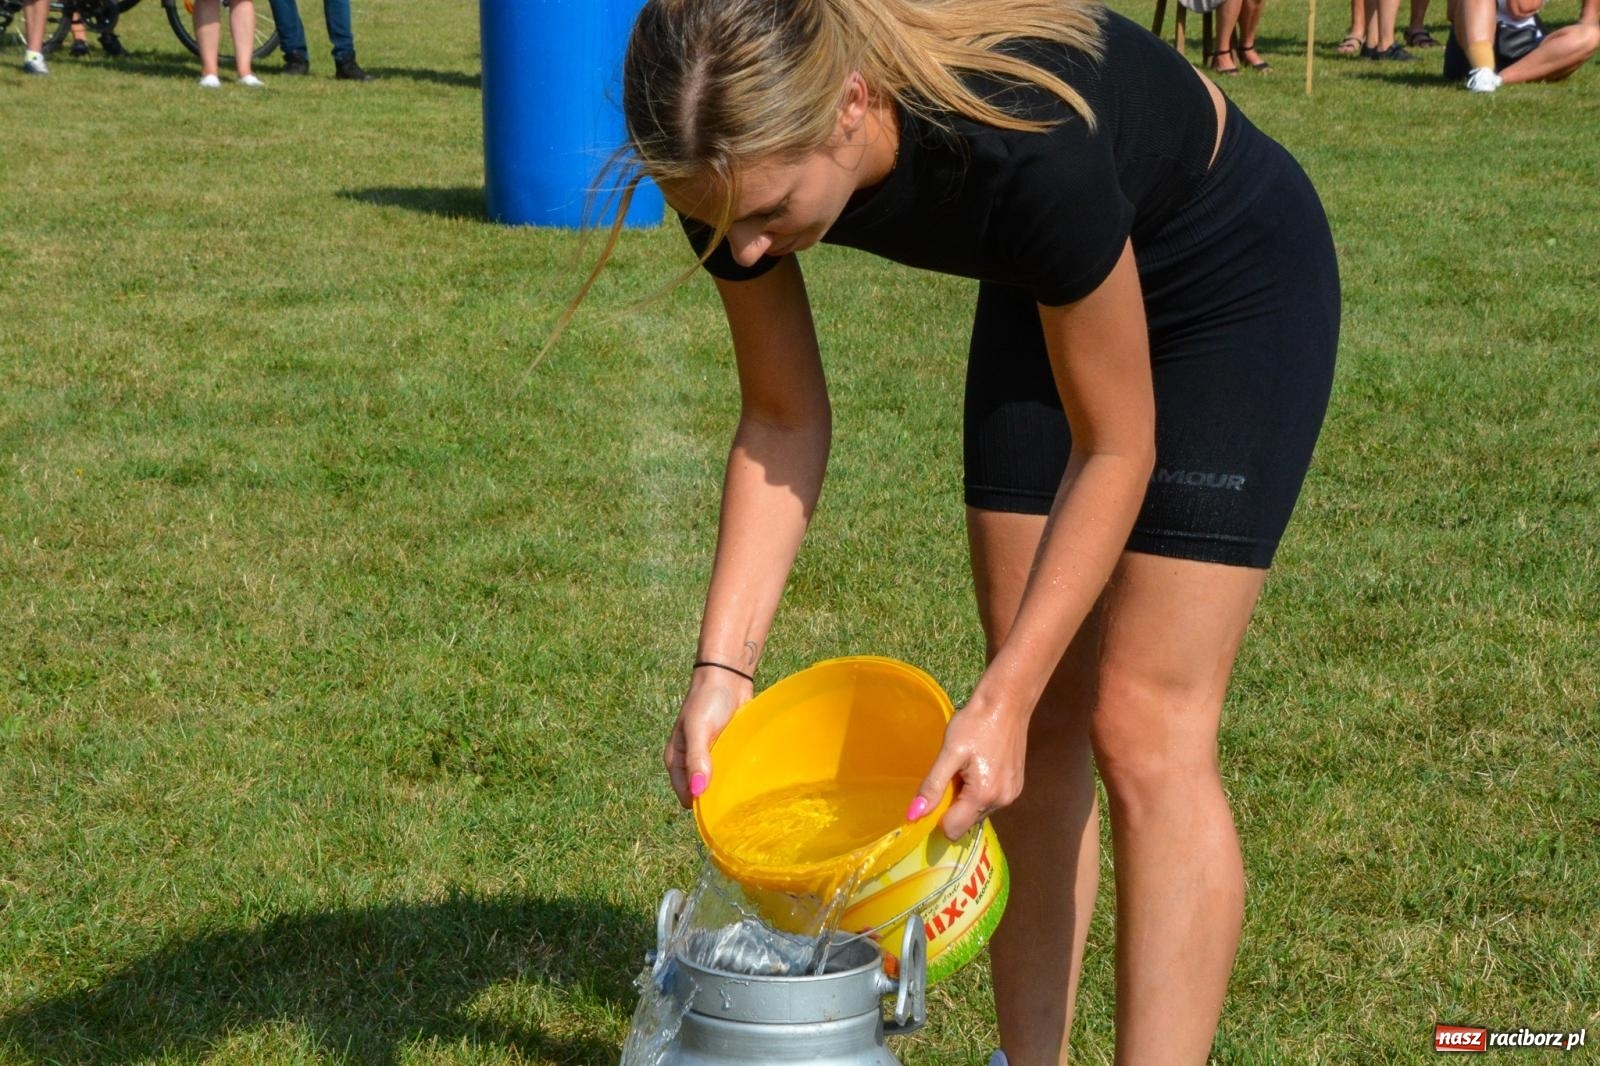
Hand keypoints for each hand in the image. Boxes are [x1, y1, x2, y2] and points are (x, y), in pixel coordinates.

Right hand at [664, 671, 752, 806]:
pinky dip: (738, 777)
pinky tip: (750, 779)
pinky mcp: (726, 753)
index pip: (687, 796)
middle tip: (737, 801)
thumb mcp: (698, 729)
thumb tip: (698, 791)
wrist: (727, 677)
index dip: (702, 805)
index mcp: (676, 761)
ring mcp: (710, 759)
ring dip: (730, 789)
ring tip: (747, 792)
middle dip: (717, 799)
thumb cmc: (707, 700)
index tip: (722, 808)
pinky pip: (731, 773)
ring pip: (719, 785)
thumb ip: (696, 759)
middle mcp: (691, 764)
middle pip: (704, 794)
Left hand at [908, 696, 1028, 840]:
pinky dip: (979, 790)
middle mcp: (1001, 802)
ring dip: (966, 797)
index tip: (933, 796)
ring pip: (978, 811)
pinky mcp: (1016, 785)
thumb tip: (913, 814)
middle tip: (952, 774)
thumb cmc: (975, 724)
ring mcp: (1012, 794)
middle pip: (966, 821)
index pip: (953, 829)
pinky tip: (978, 766)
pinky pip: (990, 800)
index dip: (937, 818)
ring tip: (966, 767)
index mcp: (983, 796)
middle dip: (953, 805)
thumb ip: (932, 786)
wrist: (1007, 702)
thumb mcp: (949, 752)